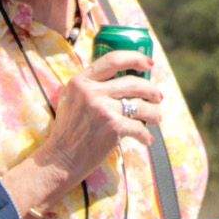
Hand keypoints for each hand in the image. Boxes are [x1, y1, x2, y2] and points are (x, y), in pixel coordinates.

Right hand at [35, 51, 161, 188]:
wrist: (60, 159)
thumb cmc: (69, 131)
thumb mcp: (72, 99)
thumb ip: (91, 86)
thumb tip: (125, 76)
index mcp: (81, 81)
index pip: (113, 60)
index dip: (135, 58)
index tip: (149, 64)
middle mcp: (91, 92)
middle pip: (133, 82)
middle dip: (151, 90)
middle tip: (158, 97)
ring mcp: (102, 109)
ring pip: (141, 105)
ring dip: (154, 112)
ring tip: (156, 118)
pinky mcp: (113, 127)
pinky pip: (139, 127)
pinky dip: (145, 135)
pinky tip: (146, 140)